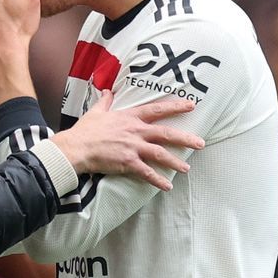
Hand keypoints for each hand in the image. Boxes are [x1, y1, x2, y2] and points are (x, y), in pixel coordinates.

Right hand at [52, 95, 204, 189]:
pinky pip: (147, 173)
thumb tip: (108, 91)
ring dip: (176, 162)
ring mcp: (133, 147)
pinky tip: (167, 186)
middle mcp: (135, 131)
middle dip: (185, 138)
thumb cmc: (85, 130)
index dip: (175, 107)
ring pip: (161, 154)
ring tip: (187, 168)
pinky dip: (158, 180)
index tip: (191, 105)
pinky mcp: (128, 163)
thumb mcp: (96, 112)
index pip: (157, 110)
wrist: (76, 147)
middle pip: (166, 133)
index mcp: (130, 118)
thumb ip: (105, 101)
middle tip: (201, 143)